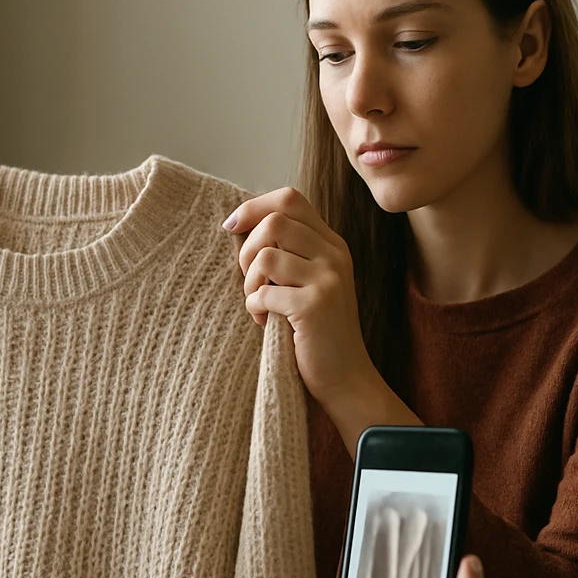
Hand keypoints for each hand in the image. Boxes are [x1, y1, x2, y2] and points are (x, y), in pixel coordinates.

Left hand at [222, 187, 380, 410]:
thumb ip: (290, 252)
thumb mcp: (311, 281)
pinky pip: (264, 293)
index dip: (254, 207)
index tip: (232, 226)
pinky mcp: (315, 306)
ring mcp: (328, 279)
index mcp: (332, 244)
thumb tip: (242, 225)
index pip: (290, 200)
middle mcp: (334, 255)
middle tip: (250, 279)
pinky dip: (254, 307)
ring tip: (257, 302)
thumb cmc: (317, 330)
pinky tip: (262, 320)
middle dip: (247, 249)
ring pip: (266, 256)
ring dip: (249, 282)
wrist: (346, 377)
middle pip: (274, 221)